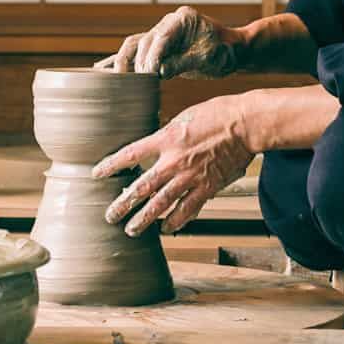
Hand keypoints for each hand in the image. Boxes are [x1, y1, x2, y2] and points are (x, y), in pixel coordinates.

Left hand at [93, 94, 258, 235]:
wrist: (246, 123)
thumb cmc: (218, 113)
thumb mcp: (184, 117)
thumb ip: (169, 134)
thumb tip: (157, 144)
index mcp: (166, 139)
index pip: (130, 154)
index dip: (111, 165)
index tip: (97, 174)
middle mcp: (174, 161)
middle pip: (142, 187)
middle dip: (123, 204)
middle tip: (110, 216)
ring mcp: (191, 176)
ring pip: (162, 203)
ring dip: (145, 219)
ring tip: (132, 230)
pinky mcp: (208, 187)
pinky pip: (189, 208)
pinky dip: (177, 221)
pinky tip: (168, 229)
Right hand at [94, 6, 241, 78]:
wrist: (233, 51)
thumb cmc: (224, 51)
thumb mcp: (206, 58)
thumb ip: (181, 63)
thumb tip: (157, 72)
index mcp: (182, 19)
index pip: (160, 38)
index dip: (152, 56)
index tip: (149, 74)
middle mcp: (168, 24)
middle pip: (142, 41)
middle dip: (136, 62)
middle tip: (132, 81)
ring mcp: (162, 35)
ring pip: (134, 46)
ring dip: (123, 61)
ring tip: (111, 77)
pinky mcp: (160, 48)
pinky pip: (137, 53)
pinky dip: (123, 61)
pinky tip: (102, 69)